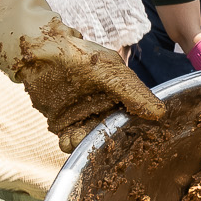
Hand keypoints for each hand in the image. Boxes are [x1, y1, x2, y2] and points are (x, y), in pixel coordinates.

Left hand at [16, 14, 167, 147]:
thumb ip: (134, 93)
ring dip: (85, 144)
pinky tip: (67, 139)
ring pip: (91, 140)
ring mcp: (84, 117)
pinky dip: (70, 144)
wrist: (40, 55)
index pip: (134, 119)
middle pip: (112, 134)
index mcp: (121, 96)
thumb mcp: (111, 73)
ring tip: (77, 137)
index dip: (135, 132)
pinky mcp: (64, 123)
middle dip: (107, 142)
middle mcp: (104, 108)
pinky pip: (71, 140)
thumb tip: (160, 113)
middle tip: (100, 143)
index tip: (132, 141)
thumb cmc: (79, 56)